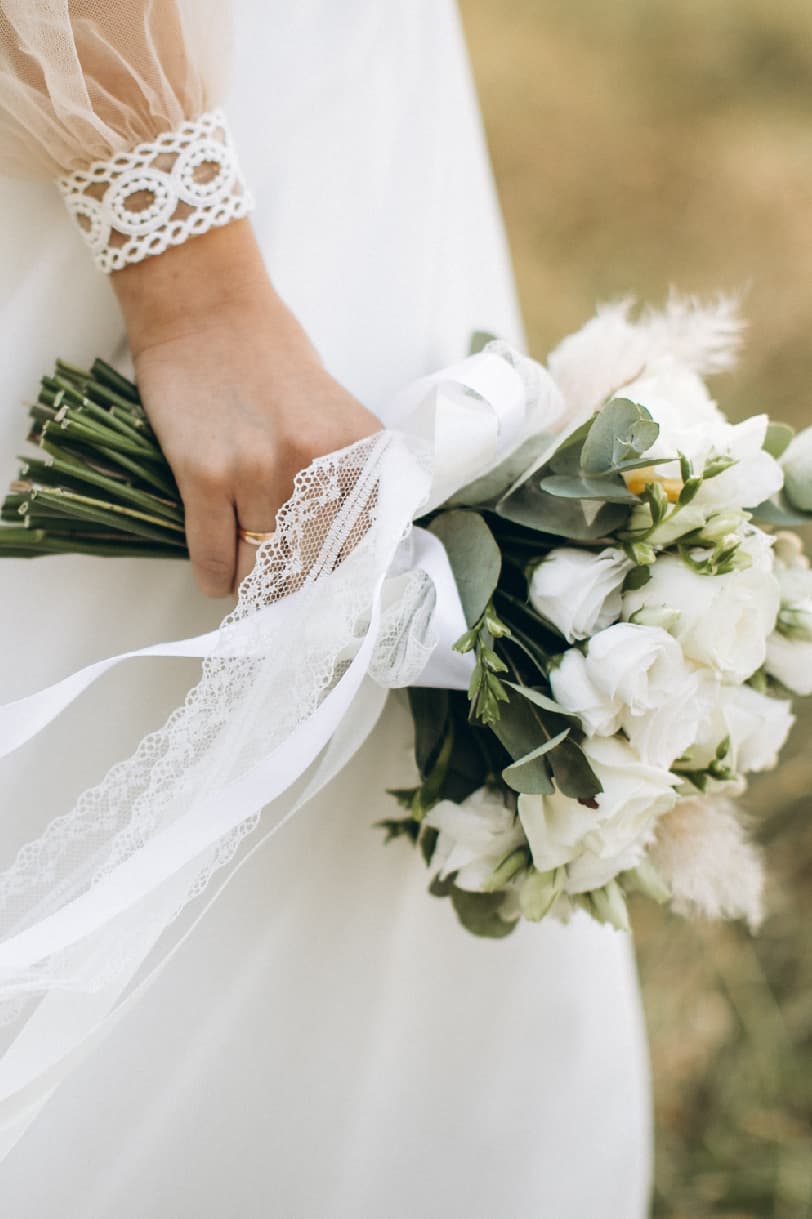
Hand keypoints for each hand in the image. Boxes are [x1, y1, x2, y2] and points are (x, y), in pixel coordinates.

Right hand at [112, 220, 380, 596]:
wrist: (205, 308)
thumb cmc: (270, 356)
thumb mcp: (337, 410)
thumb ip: (351, 472)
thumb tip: (352, 544)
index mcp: (354, 447)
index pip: (365, 540)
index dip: (346, 571)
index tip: (334, 584)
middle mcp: (311, 463)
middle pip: (313, 563)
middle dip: (300, 588)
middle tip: (289, 592)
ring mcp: (255, 471)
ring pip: (263, 567)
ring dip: (256, 585)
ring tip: (252, 580)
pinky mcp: (203, 475)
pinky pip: (214, 556)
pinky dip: (216, 578)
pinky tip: (219, 577)